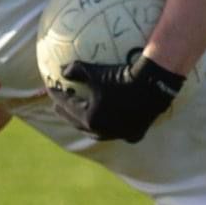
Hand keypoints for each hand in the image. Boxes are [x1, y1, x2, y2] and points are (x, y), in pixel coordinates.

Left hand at [48, 51, 183, 142]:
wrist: (154, 86)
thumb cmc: (122, 76)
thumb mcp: (96, 71)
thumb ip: (77, 70)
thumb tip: (63, 70)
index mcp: (89, 118)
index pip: (65, 106)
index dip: (56, 96)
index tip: (51, 87)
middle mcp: (102, 131)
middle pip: (78, 123)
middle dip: (67, 114)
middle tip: (58, 107)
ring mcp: (119, 135)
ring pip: (97, 132)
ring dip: (87, 124)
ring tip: (82, 116)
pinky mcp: (135, 134)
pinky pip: (120, 132)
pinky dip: (113, 127)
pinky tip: (112, 123)